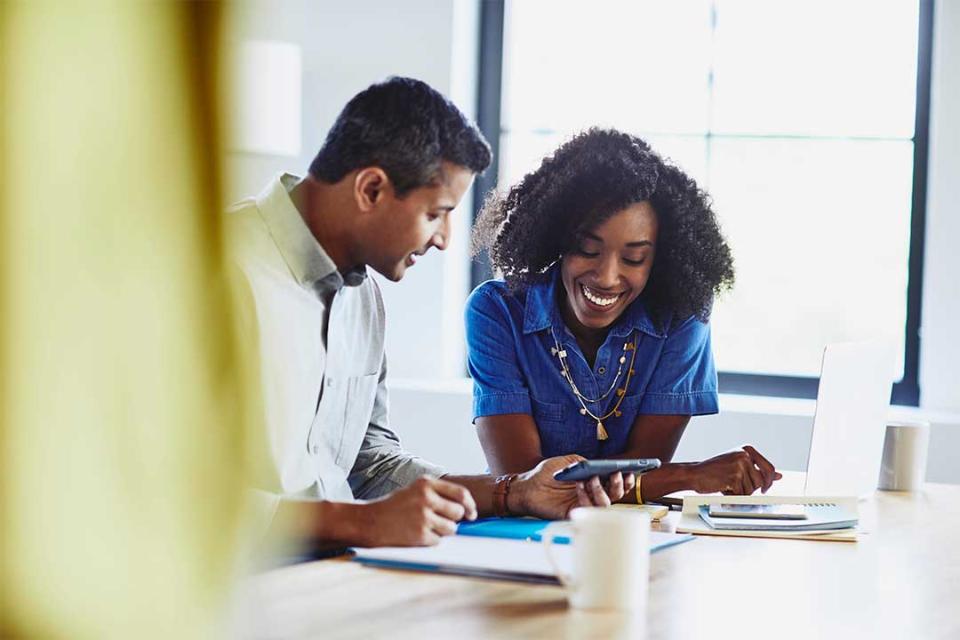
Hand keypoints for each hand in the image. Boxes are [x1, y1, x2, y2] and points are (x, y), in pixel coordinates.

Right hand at [352, 476, 477, 546]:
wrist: (371, 521)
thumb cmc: (395, 506)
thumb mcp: (415, 489)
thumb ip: (438, 493)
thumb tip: (466, 507)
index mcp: (426, 484)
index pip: (460, 493)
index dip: (469, 504)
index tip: (471, 513)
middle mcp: (426, 498)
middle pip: (458, 512)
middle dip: (454, 519)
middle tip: (442, 520)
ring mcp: (423, 517)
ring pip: (451, 528)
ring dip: (444, 531)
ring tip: (427, 527)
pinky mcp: (420, 535)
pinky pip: (439, 540)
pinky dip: (432, 539)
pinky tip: (417, 534)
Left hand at [509, 455, 635, 519]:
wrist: (528, 485)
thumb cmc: (547, 472)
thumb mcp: (569, 461)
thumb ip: (585, 461)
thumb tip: (600, 466)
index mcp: (593, 482)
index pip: (614, 484)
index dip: (625, 480)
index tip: (629, 472)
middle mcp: (592, 495)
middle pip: (615, 495)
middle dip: (618, 486)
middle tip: (616, 475)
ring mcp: (584, 504)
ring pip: (604, 505)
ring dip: (601, 491)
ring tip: (593, 478)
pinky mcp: (574, 513)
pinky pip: (587, 509)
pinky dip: (586, 497)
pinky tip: (579, 485)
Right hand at [691, 445, 781, 494]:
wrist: (694, 473)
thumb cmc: (714, 470)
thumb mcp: (738, 466)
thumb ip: (758, 470)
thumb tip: (779, 476)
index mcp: (747, 450)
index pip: (769, 468)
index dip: (769, 482)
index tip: (764, 488)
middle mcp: (744, 455)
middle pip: (761, 482)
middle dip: (751, 488)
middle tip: (737, 486)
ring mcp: (739, 465)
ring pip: (751, 490)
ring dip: (740, 492)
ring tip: (727, 484)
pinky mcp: (734, 477)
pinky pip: (741, 494)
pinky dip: (733, 496)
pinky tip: (723, 488)